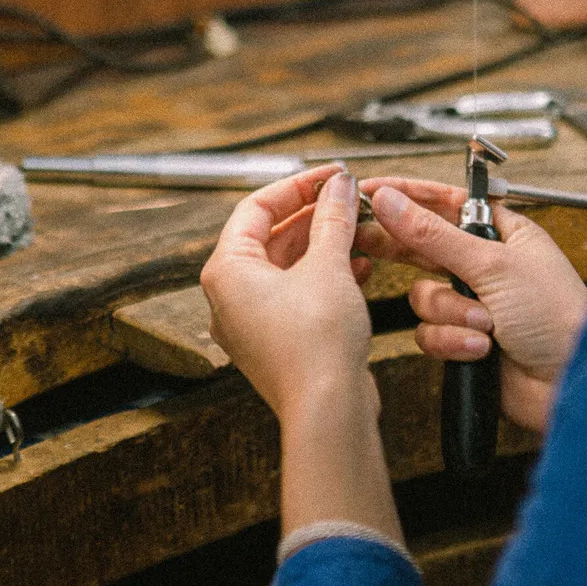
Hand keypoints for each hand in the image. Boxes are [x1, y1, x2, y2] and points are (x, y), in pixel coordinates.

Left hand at [201, 165, 374, 419]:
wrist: (328, 410)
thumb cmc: (315, 345)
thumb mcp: (328, 267)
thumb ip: (333, 219)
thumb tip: (339, 187)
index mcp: (226, 271)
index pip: (255, 207)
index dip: (298, 185)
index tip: (332, 175)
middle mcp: (230, 297)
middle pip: (271, 237)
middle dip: (314, 216)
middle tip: (350, 200)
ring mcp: (252, 322)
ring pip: (288, 267)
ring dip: (324, 245)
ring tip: (359, 230)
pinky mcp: (277, 341)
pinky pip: (298, 295)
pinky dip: (325, 276)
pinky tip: (359, 267)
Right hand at [357, 178, 586, 432]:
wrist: (570, 383)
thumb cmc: (557, 317)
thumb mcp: (493, 265)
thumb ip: (434, 234)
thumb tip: (391, 201)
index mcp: (504, 234)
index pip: (446, 203)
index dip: (408, 195)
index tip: (371, 189)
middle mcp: (486, 266)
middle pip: (426, 247)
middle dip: (403, 250)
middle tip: (366, 241)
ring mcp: (474, 304)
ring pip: (424, 297)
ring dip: (451, 313)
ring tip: (485, 324)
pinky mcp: (464, 340)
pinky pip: (430, 333)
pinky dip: (453, 341)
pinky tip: (481, 349)